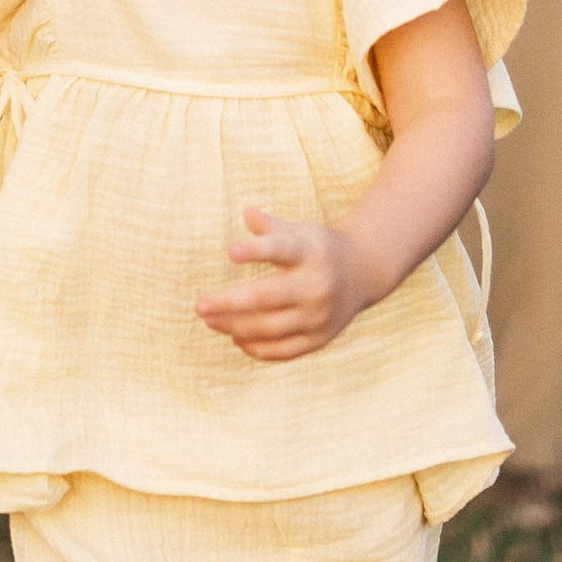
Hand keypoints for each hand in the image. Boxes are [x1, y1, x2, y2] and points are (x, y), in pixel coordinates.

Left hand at [197, 205, 374, 360]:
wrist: (363, 271)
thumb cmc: (317, 247)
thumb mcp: (299, 230)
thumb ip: (271, 226)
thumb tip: (247, 212)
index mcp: (309, 253)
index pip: (281, 250)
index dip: (256, 251)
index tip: (230, 251)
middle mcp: (316, 285)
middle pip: (266, 297)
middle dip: (229, 303)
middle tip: (199, 305)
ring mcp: (318, 315)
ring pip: (270, 328)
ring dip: (235, 327)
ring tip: (209, 321)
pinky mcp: (319, 338)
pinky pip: (283, 350)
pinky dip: (257, 348)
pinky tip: (235, 339)